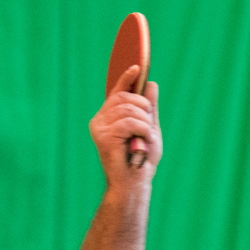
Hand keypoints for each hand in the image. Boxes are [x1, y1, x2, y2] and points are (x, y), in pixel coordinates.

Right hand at [89, 65, 161, 188]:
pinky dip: (142, 130)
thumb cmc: (142, 160)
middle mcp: (100, 119)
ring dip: (145, 123)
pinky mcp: (102, 136)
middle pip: (124, 97)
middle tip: (149, 127)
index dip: (127, 78)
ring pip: (129, 109)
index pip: (117, 91)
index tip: (138, 67)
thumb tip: (150, 84)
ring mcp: (99, 127)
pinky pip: (129, 122)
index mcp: (109, 117)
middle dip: (144, 107)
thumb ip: (149, 109)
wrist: (135, 183)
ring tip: (147, 138)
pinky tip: (143, 141)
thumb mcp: (150, 129)